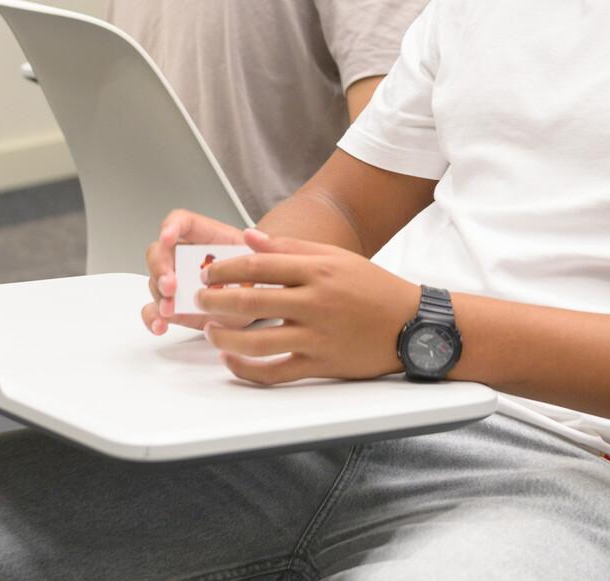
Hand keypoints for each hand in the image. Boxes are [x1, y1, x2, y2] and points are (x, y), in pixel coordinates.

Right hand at [139, 208, 248, 335]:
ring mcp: (177, 282)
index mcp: (204, 236)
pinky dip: (153, 318)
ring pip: (154, 282)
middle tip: (171, 285)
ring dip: (159, 295)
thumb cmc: (257, 272)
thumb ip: (258, 246)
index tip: (168, 237)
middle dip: (161, 268)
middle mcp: (184, 256)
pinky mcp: (174, 307)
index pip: (181, 221)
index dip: (171, 226)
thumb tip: (251, 235)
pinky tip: (161, 324)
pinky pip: (154, 310)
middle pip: (159, 252)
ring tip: (170, 309)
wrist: (260, 299)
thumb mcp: (263, 257)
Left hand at [198, 227, 421, 384]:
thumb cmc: (373, 287)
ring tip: (209, 331)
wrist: (411, 324)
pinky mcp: (320, 365)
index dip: (225, 269)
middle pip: (250, 302)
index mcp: (318, 271)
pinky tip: (230, 359)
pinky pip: (275, 372)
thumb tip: (249, 238)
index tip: (208, 272)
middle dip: (215, 301)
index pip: (258, 266)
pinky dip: (247, 369)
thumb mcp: (336, 257)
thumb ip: (290, 248)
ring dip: (224, 337)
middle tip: (198, 299)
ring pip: (257, 341)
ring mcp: (317, 336)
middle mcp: (315, 303)